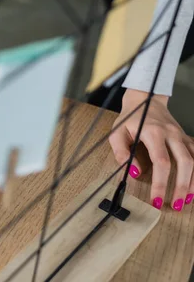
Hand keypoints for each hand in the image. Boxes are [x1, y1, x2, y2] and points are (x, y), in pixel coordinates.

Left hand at [110, 89, 193, 210]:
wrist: (145, 99)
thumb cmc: (130, 118)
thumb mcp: (117, 132)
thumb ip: (122, 152)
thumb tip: (132, 173)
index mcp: (153, 132)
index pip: (161, 162)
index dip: (161, 183)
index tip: (157, 199)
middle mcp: (172, 134)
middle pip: (184, 163)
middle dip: (181, 186)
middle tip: (175, 205)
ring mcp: (182, 136)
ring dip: (193, 182)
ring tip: (186, 200)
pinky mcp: (186, 138)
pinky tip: (193, 186)